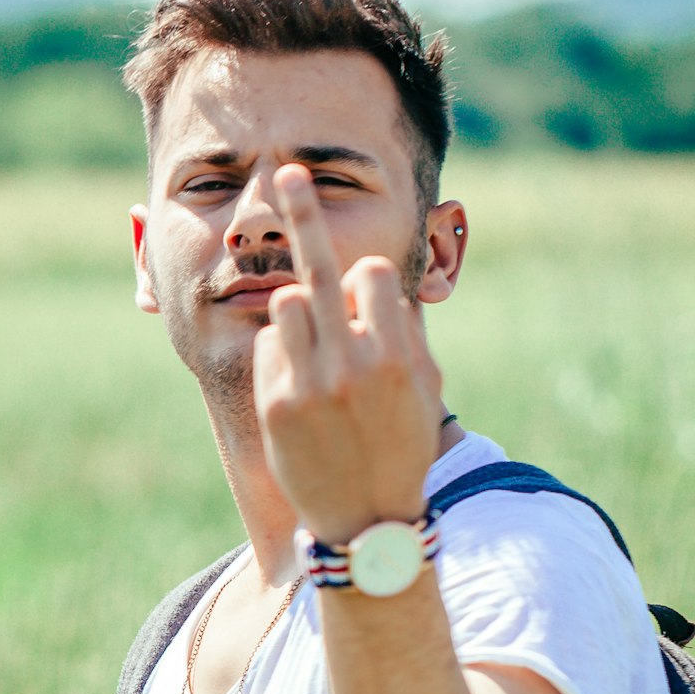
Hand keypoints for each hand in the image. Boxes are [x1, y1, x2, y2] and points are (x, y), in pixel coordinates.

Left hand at [255, 167, 446, 545]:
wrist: (367, 523)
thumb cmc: (402, 447)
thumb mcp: (424, 389)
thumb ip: (407, 332)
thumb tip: (388, 281)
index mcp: (397, 353)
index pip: (370, 276)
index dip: (366, 287)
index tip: (365, 304)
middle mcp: (353, 362)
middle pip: (322, 266)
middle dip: (305, 213)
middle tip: (286, 170)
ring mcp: (311, 382)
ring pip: (288, 303)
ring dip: (301, 314)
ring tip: (316, 355)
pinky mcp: (277, 403)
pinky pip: (270, 346)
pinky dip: (282, 356)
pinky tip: (299, 393)